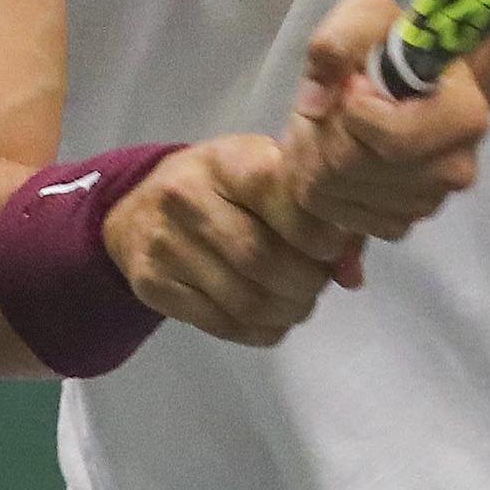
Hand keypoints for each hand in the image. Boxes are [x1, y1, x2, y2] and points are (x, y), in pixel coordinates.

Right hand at [101, 136, 361, 348]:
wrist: (138, 209)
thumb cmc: (221, 188)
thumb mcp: (263, 176)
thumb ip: (316, 216)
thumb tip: (351, 274)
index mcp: (225, 160)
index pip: (282, 198)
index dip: (320, 234)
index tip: (333, 248)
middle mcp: (187, 197)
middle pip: (263, 258)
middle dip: (307, 281)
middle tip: (318, 282)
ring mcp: (166, 244)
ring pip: (245, 299)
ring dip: (287, 311)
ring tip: (298, 301)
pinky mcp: (154, 285)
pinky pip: (222, 324)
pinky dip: (260, 330)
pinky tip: (271, 316)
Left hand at [280, 0, 489, 241]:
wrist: (398, 81)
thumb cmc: (387, 45)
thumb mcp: (364, 15)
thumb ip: (338, 42)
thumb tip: (316, 103)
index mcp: (464, 115)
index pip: (393, 140)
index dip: (352, 112)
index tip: (350, 85)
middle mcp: (457, 168)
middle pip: (357, 168)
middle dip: (324, 135)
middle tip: (327, 110)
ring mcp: (430, 202)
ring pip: (342, 195)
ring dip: (317, 161)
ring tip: (329, 130)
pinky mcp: (402, 224)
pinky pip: (344, 219)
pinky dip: (326, 191)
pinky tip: (334, 160)